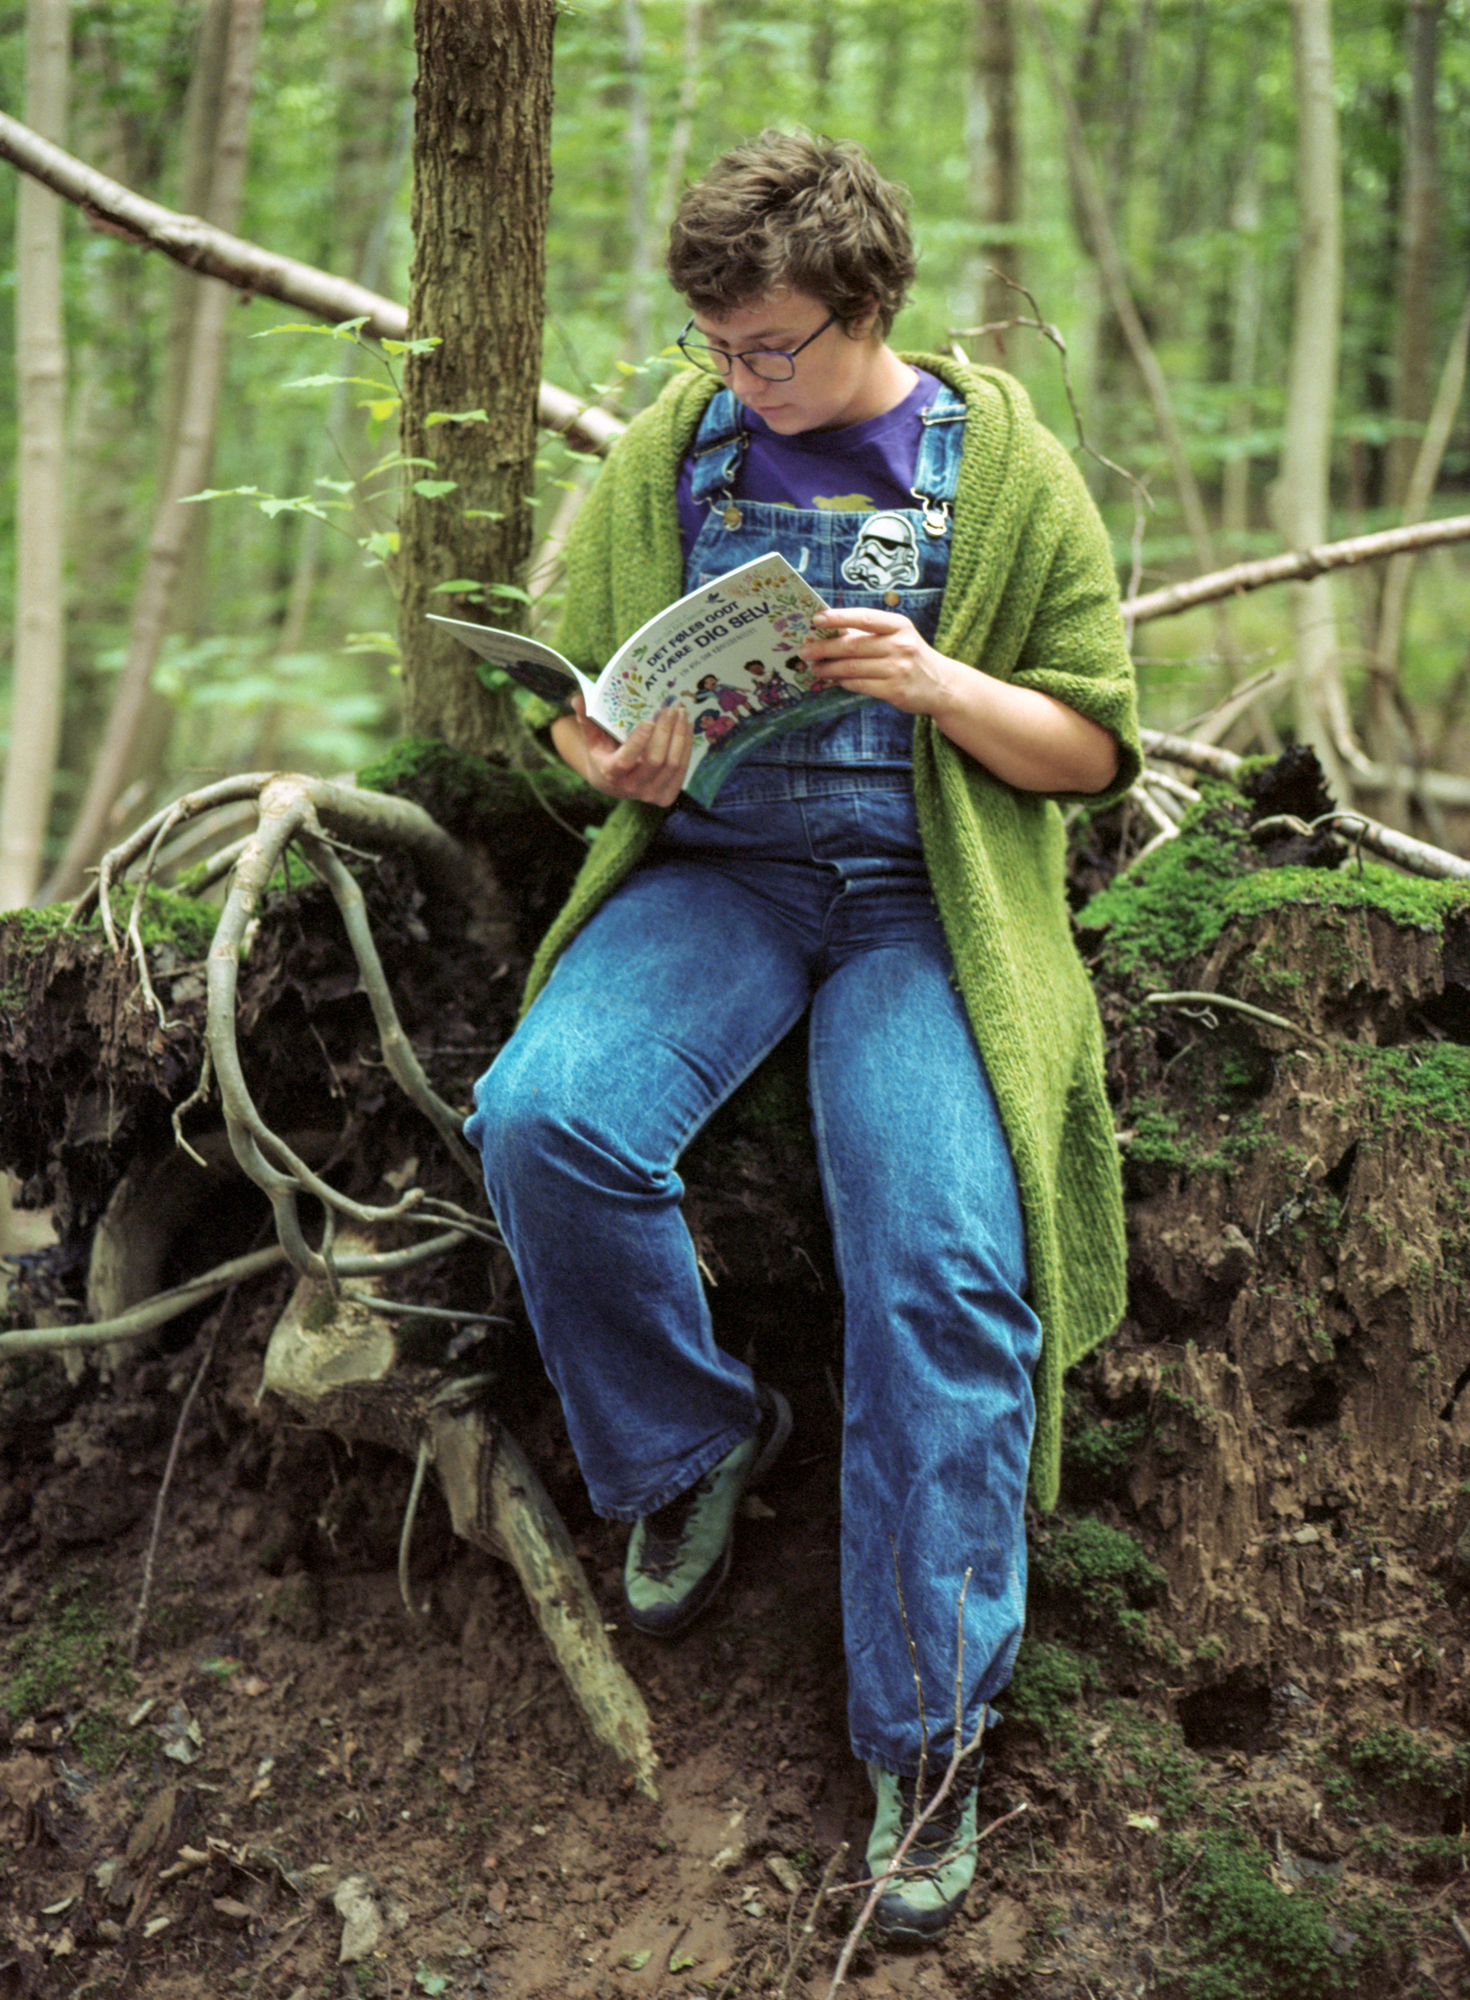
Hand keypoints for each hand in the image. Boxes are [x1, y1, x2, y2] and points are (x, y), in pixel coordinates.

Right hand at [567, 694, 692, 805]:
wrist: (614, 785)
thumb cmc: (604, 755)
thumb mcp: (593, 739)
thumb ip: (587, 719)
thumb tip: (577, 699)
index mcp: (612, 773)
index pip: (626, 760)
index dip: (639, 741)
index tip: (649, 721)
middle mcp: (632, 788)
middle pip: (656, 760)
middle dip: (666, 732)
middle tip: (671, 708)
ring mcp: (651, 794)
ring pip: (673, 764)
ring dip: (680, 736)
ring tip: (681, 713)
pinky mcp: (666, 796)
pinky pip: (682, 770)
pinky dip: (686, 746)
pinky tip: (686, 727)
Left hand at [800, 608, 960, 717]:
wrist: (941, 685)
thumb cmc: (911, 656)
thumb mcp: (898, 637)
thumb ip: (869, 634)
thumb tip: (829, 633)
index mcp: (899, 626)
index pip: (864, 618)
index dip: (838, 617)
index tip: (816, 619)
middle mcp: (900, 645)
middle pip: (853, 645)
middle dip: (824, 648)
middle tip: (804, 651)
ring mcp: (898, 669)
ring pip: (853, 668)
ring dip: (829, 668)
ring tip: (814, 668)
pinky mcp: (895, 691)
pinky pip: (860, 685)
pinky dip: (843, 682)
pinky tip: (833, 680)